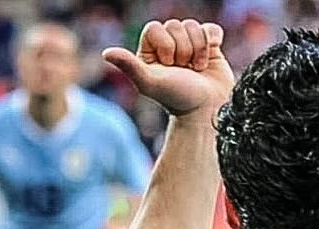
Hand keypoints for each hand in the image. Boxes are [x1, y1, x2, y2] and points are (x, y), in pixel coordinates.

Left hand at [102, 19, 232, 116]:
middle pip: (176, 25)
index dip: (165, 46)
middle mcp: (170, 46)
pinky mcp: (210, 47)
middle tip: (184, 71)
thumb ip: (129, 66)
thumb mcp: (151, 83)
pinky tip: (209, 60)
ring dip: (198, 51)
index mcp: (151, 51)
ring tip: (197, 70)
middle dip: (183, 50)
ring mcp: (190, 45)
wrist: (207, 113)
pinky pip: (211, 30)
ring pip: (194, 27)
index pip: (156, 29)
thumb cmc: (178, 100)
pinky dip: (212, 42)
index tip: (169, 67)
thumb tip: (106, 54)